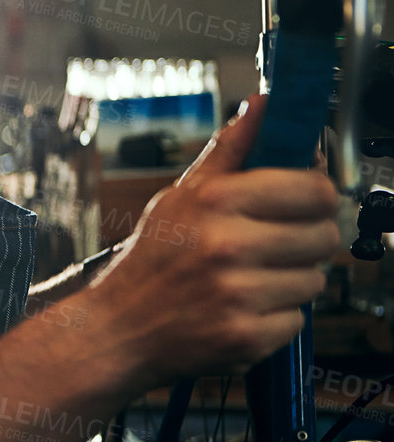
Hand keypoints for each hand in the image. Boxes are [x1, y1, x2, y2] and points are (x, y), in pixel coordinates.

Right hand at [86, 94, 339, 387]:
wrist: (117, 330)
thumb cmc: (150, 261)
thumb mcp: (179, 197)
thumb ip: (229, 151)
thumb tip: (264, 105)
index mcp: (215, 202)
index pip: (315, 190)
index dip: (316, 196)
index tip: (303, 203)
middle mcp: (228, 245)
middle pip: (324, 236)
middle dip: (306, 241)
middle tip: (273, 246)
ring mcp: (238, 294)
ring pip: (314, 280)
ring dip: (290, 281)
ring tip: (250, 280)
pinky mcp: (246, 336)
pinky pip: (296, 319)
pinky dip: (275, 317)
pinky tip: (241, 309)